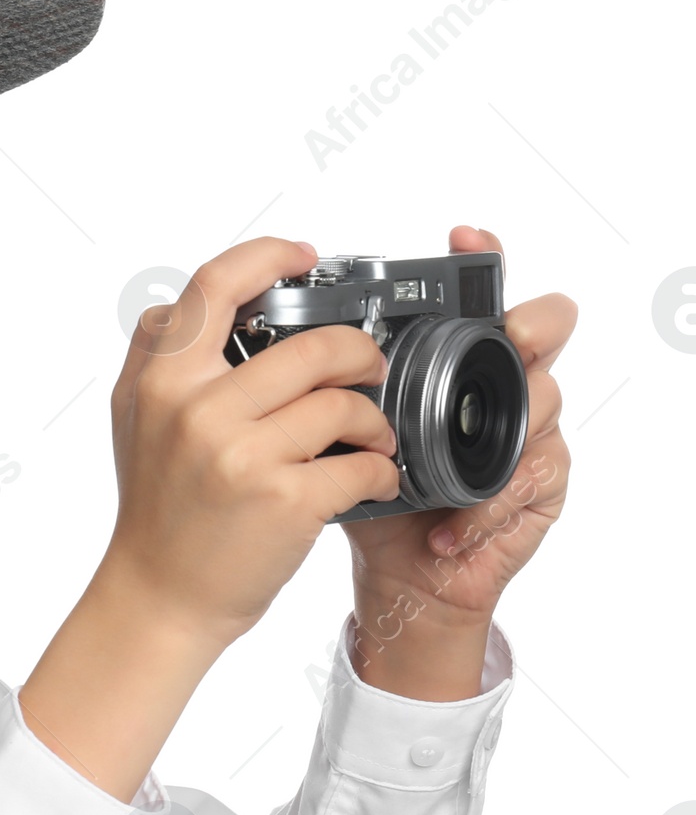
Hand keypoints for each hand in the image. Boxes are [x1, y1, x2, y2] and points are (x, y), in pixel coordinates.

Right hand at [103, 234, 401, 646]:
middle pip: (312, 346)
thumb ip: (156, 355)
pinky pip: (360, 464)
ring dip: (374, 417)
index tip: (304, 258)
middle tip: (368, 368)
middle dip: (358, 353)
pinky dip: (379, 470)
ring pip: (344, 404)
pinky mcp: (285, 501)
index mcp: (163, 380)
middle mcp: (199, 410)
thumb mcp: (134, 419)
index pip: (217, 284)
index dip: (270, 255)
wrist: (159, 598)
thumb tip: (187, 302)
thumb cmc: (156, 511)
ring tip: (373, 435)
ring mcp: (243, 456)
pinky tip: (372, 477)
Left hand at [341, 225, 576, 630]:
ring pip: (543, 399)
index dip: (484, 258)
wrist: (397, 578)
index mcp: (450, 363)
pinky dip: (484, 505)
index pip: (480, 294)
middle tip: (508, 332)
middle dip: (531, 323)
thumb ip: (318, 391)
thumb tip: (270, 342)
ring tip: (458, 454)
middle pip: (544, 327)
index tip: (464, 236)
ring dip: (504, 425)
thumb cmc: (369, 499)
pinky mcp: (540, 488)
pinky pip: (529, 479)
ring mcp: (527, 433)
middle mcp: (496, 386)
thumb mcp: (337, 437)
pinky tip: (448, 528)